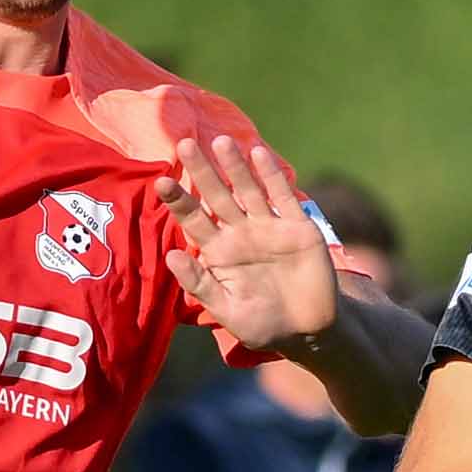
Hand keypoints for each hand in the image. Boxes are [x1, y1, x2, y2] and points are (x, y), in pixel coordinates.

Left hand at [162, 137, 346, 355]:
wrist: (310, 330)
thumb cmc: (264, 325)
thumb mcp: (228, 312)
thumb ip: (200, 285)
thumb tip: (171, 256)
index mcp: (219, 253)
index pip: (193, 221)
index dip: (178, 202)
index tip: (160, 182)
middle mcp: (240, 234)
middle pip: (216, 196)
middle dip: (201, 171)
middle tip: (185, 143)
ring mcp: (269, 227)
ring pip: (247, 190)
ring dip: (234, 166)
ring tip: (221, 141)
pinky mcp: (297, 227)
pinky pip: (282, 197)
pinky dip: (271, 176)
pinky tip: (258, 154)